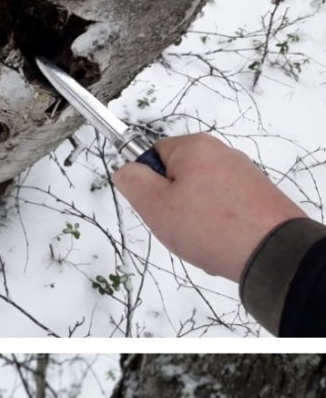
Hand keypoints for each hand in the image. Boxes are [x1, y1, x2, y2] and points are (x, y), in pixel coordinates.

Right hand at [113, 133, 306, 280]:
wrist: (271, 251)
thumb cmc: (209, 226)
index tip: (154, 206)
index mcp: (195, 147)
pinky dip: (214, 226)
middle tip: (176, 226)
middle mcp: (222, 153)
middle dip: (171, 204)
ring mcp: (242, 175)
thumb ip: (133, 182)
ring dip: (192, 219)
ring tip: (200, 238)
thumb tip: (125, 170)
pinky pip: (222, 209)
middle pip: (178, 177)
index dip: (147, 184)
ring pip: (199, 196)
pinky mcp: (256, 197)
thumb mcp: (155, 205)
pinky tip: (218, 243)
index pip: (153, 155)